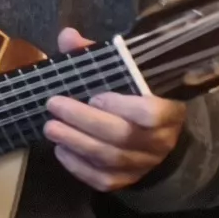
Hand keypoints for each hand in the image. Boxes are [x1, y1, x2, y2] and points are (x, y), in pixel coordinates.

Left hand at [44, 56, 186, 192]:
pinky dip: (78, 166)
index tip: (94, 96)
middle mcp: (160, 141)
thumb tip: (68, 37)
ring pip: (109, 158)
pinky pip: (103, 179)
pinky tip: (61, 150)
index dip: (121, 107)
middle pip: (121, 136)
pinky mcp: (128, 180)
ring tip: (50, 127)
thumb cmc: (137, 97)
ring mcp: (144, 164)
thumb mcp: (125, 74)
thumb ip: (98, 56)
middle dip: (83, 121)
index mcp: (168, 110)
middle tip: (54, 106)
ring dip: (75, 142)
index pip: (151, 114)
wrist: (157, 138)